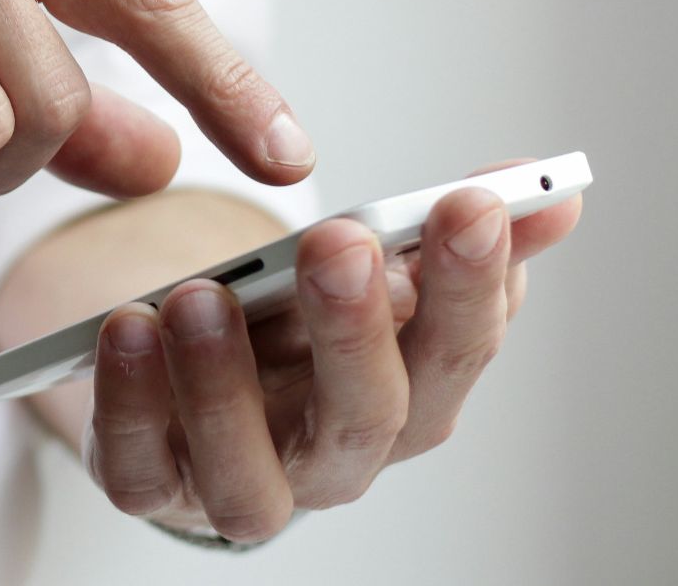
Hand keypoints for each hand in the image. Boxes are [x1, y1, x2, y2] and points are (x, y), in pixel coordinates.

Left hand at [79, 161, 581, 540]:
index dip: (469, 284)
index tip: (467, 203)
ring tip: (200, 295)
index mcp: (405, 399)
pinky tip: (126, 328)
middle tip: (339, 243)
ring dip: (224, 383)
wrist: (188, 384)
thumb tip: (551, 190)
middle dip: (355, 329)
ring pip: (248, 472)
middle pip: (365, 417)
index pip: (455, 353)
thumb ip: (444, 236)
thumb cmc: (291, 332)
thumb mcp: (365, 275)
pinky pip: (137, 469)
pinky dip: (129, 404)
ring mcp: (240, 483)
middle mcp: (333, 459)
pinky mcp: (151, 486)